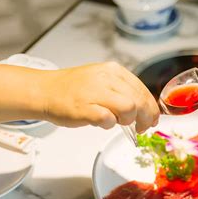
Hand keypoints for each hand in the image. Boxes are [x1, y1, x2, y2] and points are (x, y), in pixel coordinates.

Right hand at [42, 62, 159, 131]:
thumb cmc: (74, 89)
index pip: (143, 90)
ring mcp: (94, 92)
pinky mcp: (84, 107)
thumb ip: (123, 91)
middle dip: (146, 118)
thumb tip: (145, 109)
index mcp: (114, 70)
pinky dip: (109, 124)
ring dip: (128, 120)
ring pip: (129, 108)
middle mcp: (106, 78)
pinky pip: (108, 119)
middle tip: (143, 128)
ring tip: (118, 122)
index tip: (153, 118)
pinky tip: (103, 123)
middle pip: (139, 100)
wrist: (44, 90)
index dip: (152, 108)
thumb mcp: (103, 81)